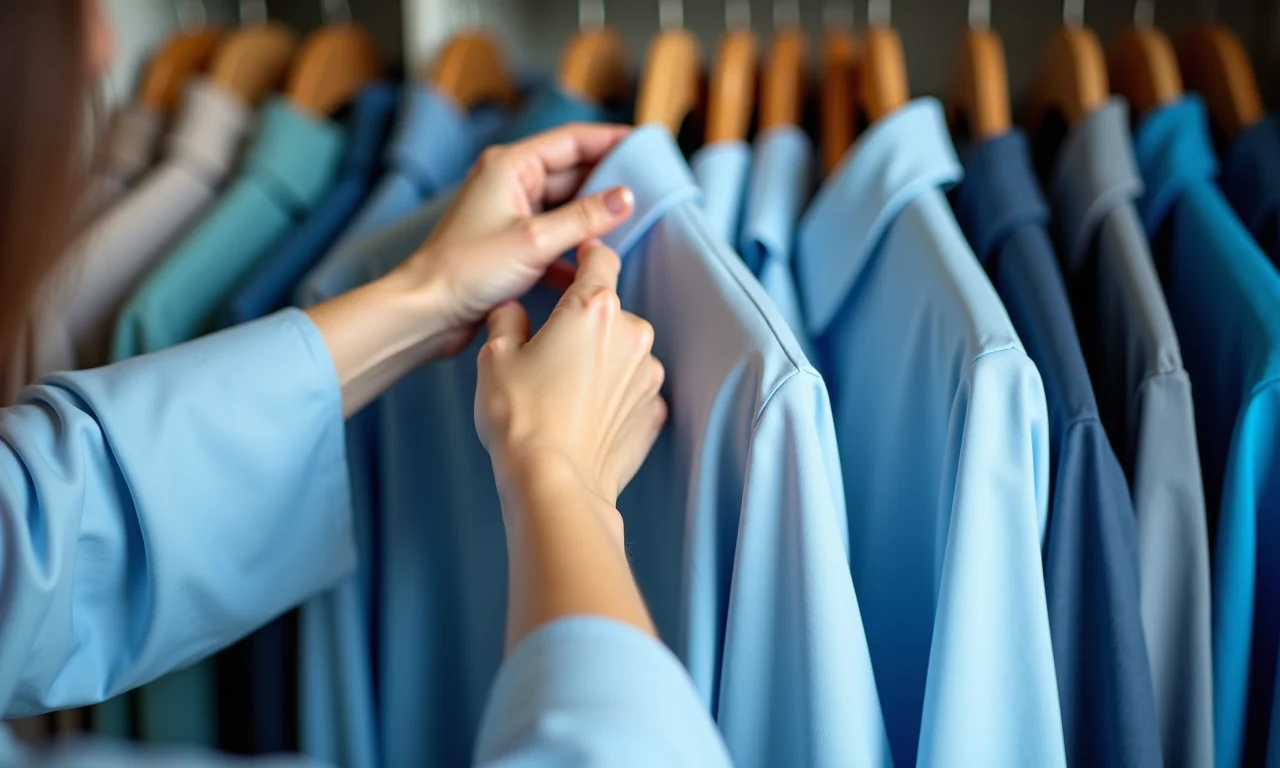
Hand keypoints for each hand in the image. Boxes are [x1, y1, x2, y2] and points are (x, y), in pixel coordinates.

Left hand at [399, 123, 635, 346]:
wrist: (426, 312)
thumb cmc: (467, 269)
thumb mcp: (535, 240)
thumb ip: (584, 217)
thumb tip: (626, 197)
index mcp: (511, 166)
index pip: (572, 140)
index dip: (610, 140)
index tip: (644, 144)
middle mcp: (510, 183)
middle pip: (572, 172)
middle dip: (607, 182)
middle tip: (649, 189)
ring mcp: (511, 215)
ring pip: (565, 208)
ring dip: (593, 218)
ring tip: (631, 226)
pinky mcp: (512, 246)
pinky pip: (554, 238)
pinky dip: (575, 248)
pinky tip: (595, 266)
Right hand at [475, 241, 666, 509]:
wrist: (555, 484)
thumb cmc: (521, 417)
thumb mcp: (494, 357)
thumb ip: (506, 320)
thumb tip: (513, 311)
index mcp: (593, 308)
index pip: (600, 258)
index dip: (586, 255)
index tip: (577, 259)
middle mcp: (632, 334)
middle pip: (610, 311)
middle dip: (585, 324)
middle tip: (550, 352)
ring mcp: (648, 375)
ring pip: (622, 352)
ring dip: (601, 361)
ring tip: (564, 393)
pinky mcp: (655, 412)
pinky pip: (631, 391)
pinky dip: (613, 396)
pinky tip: (584, 416)